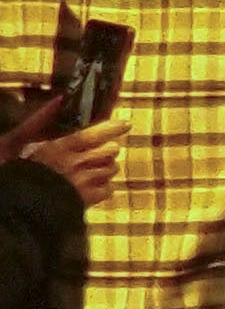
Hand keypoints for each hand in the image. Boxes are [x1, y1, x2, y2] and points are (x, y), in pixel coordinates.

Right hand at [2, 92, 117, 205]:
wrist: (17, 209)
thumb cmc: (16, 173)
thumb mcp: (19, 143)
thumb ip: (39, 120)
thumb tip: (59, 99)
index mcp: (59, 149)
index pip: (94, 133)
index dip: (113, 128)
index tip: (125, 124)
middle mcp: (76, 164)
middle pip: (111, 150)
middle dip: (106, 150)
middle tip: (94, 153)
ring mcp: (84, 183)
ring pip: (112, 169)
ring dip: (104, 168)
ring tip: (87, 171)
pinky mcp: (87, 201)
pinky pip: (109, 189)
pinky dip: (102, 188)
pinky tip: (89, 188)